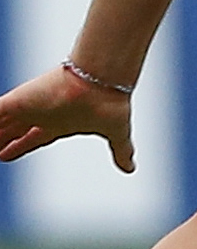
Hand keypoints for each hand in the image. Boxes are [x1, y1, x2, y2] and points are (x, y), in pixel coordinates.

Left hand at [0, 66, 136, 171]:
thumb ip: (120, 150)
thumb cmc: (110, 102)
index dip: (17, 147)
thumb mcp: (115, 133)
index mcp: (58, 123)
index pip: (31, 137)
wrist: (102, 81)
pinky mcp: (15, 101)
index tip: (4, 156)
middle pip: (9, 131)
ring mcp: (26, 107)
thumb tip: (131, 167)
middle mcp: (39, 114)